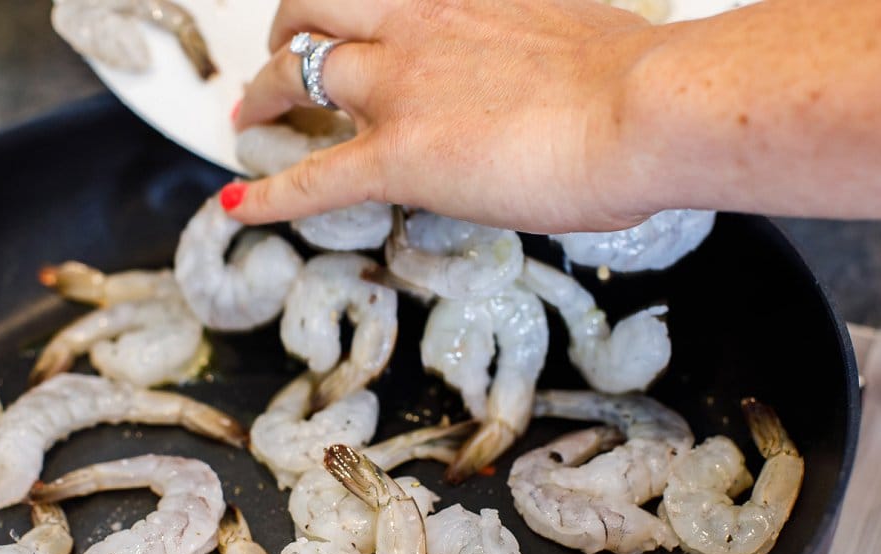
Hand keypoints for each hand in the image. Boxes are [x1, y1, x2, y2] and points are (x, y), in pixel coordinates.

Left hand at [226, 0, 664, 233]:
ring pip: (297, 75)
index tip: (333, 22)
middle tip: (277, 56)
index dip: (341, 8)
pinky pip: (313, 177)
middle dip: (285, 30)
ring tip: (245, 116)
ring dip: (262, 94)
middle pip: (315, 6)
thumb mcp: (562, 28)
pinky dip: (271, 194)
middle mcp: (413, 23)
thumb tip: (523, 74)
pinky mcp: (397, 158)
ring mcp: (398, 89)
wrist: (640, 108)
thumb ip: (519, 42)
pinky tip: (239, 206)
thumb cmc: (629, 77)